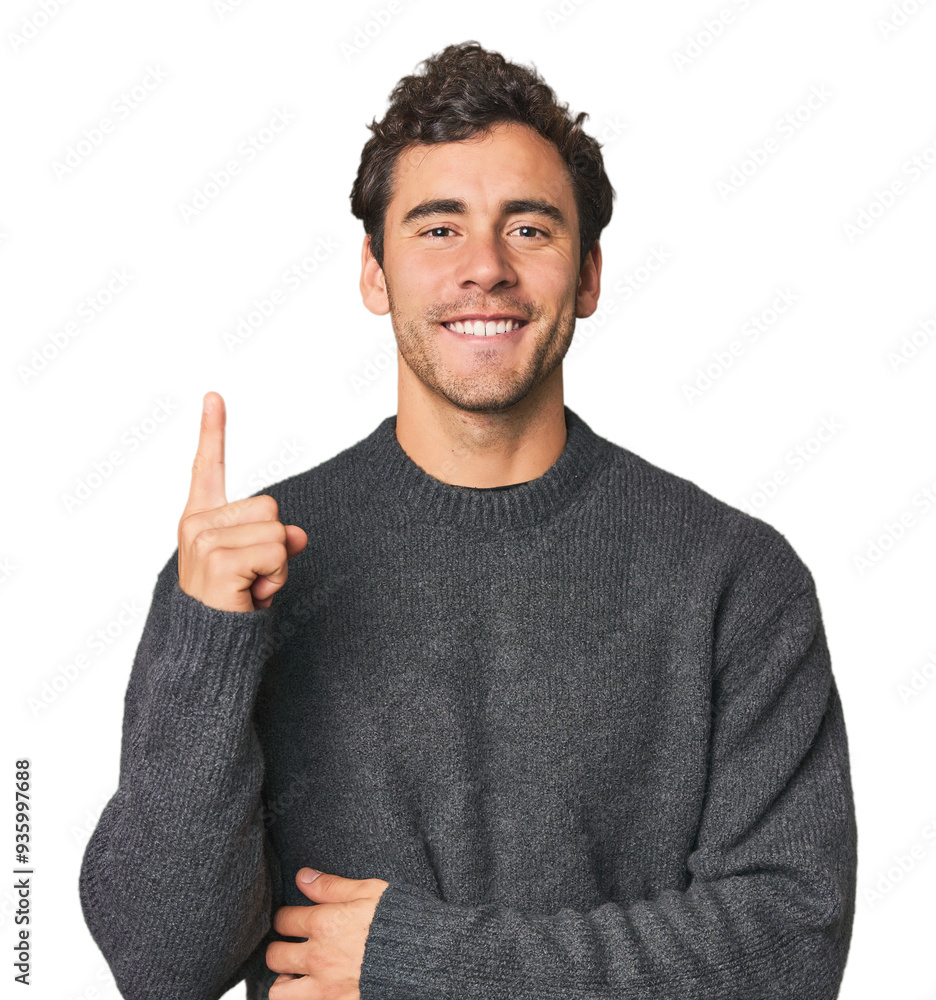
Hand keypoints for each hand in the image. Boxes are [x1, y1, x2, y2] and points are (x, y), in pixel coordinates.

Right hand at [177, 391, 307, 611]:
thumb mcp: (259, 565)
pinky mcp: (217, 557)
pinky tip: (251, 594)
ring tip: (251, 587)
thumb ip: (276, 539)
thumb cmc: (233, 605)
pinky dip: (276, 577)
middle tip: (252, 577)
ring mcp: (203, 538)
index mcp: (201, 518)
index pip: (207, 467)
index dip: (213, 431)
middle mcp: (196, 523)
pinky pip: (276, 551)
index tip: (214, 396)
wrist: (210, 649)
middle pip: (271, 507)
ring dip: (277, 565)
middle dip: (275, 545)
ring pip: (277, 531)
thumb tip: (298, 534)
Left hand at [266, 869, 389, 998]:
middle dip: (280, 948)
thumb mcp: (370, 892)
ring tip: (296, 975)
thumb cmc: (402, 921)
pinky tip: (313, 990)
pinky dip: (303, 999)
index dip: (286, 916)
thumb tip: (303, 876)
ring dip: (284, 981)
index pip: (284, 919)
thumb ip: (332, 886)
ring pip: (279, 990)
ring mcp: (325, 988)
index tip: (293, 918)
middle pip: (276, 954)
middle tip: (293, 946)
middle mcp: (319, 957)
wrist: (428, 959)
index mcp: (326, 924)